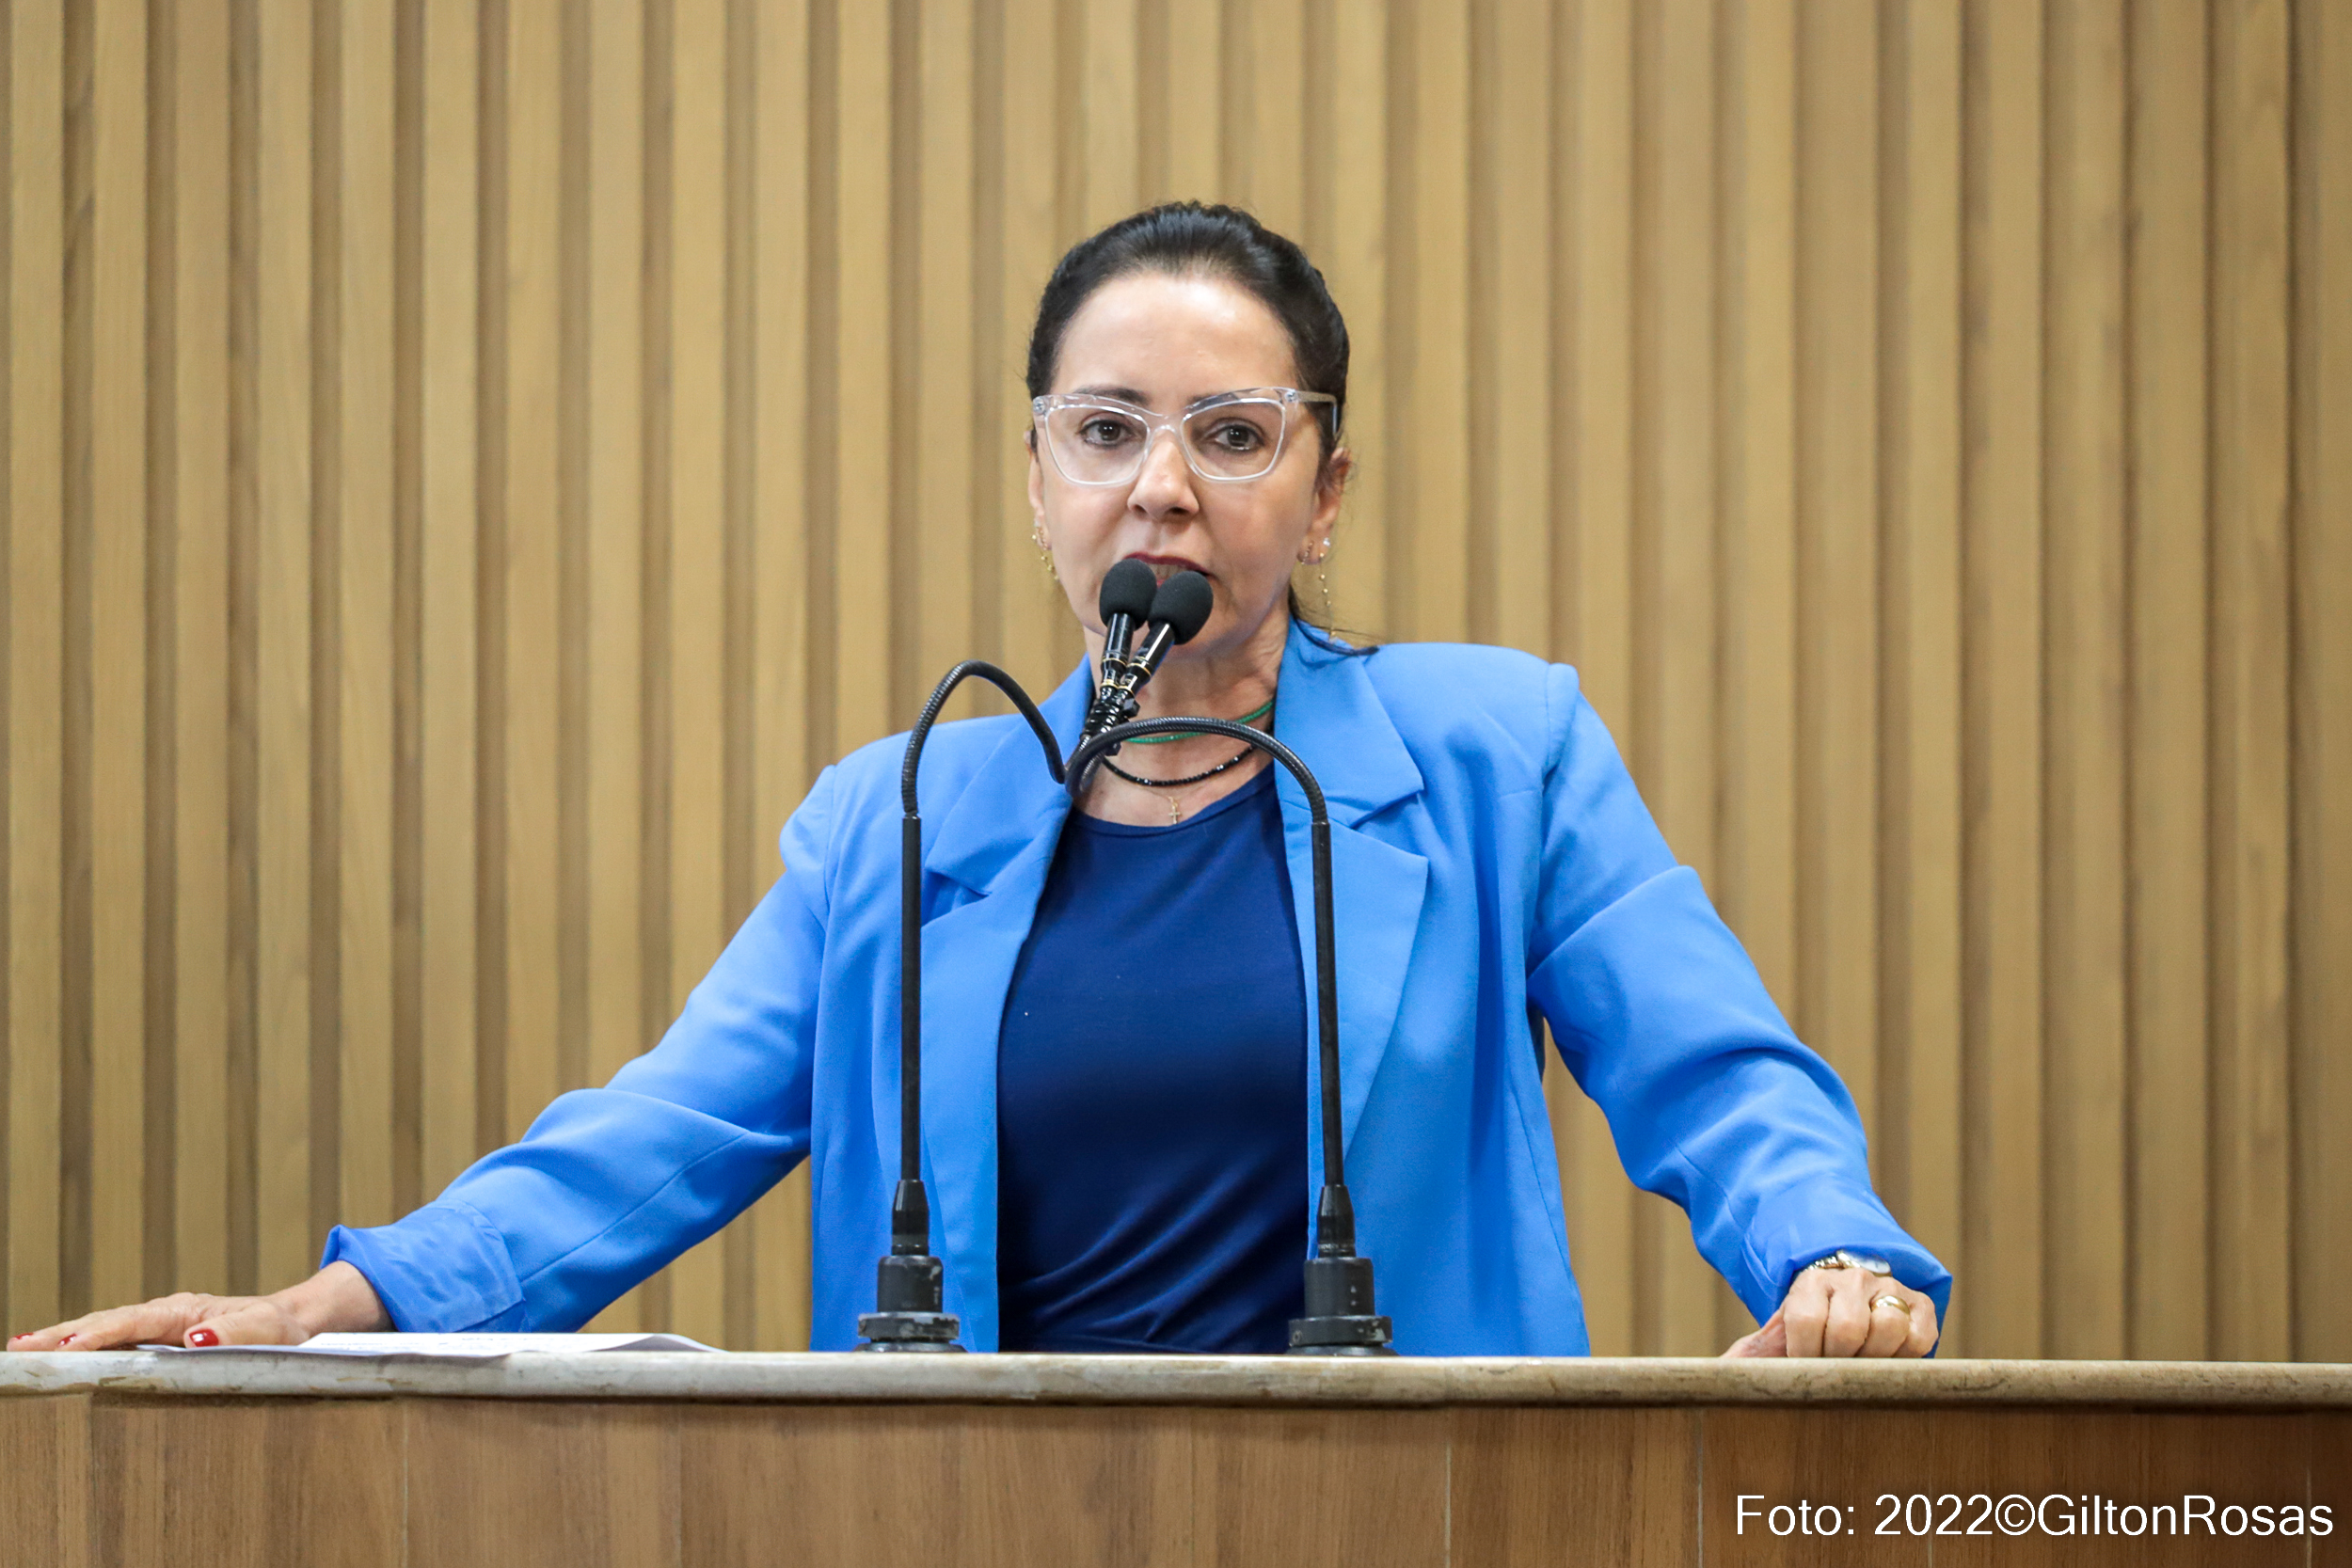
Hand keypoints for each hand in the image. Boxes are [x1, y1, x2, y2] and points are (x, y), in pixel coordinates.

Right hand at [6, 1261, 388, 1350]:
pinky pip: (114, 1338)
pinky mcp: (158, 1335)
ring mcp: (159, 1323)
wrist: (292, 1320)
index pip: (132, 1322)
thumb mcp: (268, 1331)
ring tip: (22, 1349)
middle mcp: (165, 1313)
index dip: (98, 1336)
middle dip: (61, 1334)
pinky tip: (59, 1355)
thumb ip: (235, 1334)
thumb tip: (193, 1338)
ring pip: (104, 1327)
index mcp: (184, 1310)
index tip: (65, 1350)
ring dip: (64, 1338)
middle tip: (18, 1349)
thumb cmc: (281, 1328)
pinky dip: (83, 1343)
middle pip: (105, 1321)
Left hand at [1720, 1265, 1937, 1357]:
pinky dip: (1906, 1355)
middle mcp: (1852, 1278)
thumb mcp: (1779, 1334)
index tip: (1805, 1370)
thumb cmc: (1808, 1328)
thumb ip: (1756, 1353)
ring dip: (1874, 1357)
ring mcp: (1889, 1288)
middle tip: (1836, 1369)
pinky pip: (1920, 1337)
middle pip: (1849, 1327)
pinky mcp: (1921, 1304)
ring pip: (1888, 1328)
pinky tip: (1889, 1357)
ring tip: (1861, 1364)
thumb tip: (1722, 1376)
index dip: (1805, 1355)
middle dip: (1839, 1360)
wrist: (1846, 1297)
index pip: (1805, 1320)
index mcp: (1811, 1282)